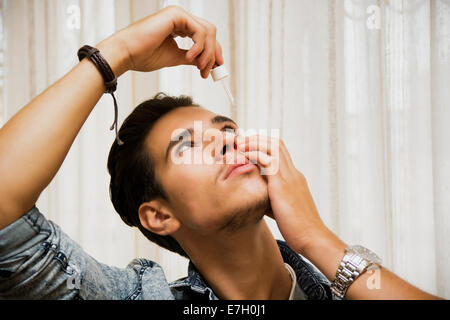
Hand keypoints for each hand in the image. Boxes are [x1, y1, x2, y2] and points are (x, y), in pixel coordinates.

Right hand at [97, 5, 222, 77]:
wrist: (127, 54)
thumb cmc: (143, 55)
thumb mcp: (175, 58)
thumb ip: (190, 58)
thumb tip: (205, 63)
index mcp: (179, 27)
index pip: (205, 37)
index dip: (214, 52)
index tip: (217, 68)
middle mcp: (181, 18)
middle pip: (210, 33)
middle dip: (213, 53)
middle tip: (209, 71)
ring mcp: (179, 15)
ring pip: (208, 31)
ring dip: (207, 52)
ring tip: (199, 67)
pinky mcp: (177, 15)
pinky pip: (200, 31)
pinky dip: (199, 46)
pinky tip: (190, 57)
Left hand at [237, 135, 330, 252]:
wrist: (313, 238)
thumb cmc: (298, 229)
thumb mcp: (281, 208)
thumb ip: (270, 198)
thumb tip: (255, 197)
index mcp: (294, 178)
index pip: (280, 152)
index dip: (264, 144)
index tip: (248, 146)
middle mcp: (293, 174)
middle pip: (277, 144)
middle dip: (257, 138)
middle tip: (241, 141)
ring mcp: (289, 178)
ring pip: (273, 147)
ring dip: (255, 142)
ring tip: (240, 144)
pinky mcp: (282, 186)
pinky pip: (268, 161)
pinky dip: (254, 154)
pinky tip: (243, 155)